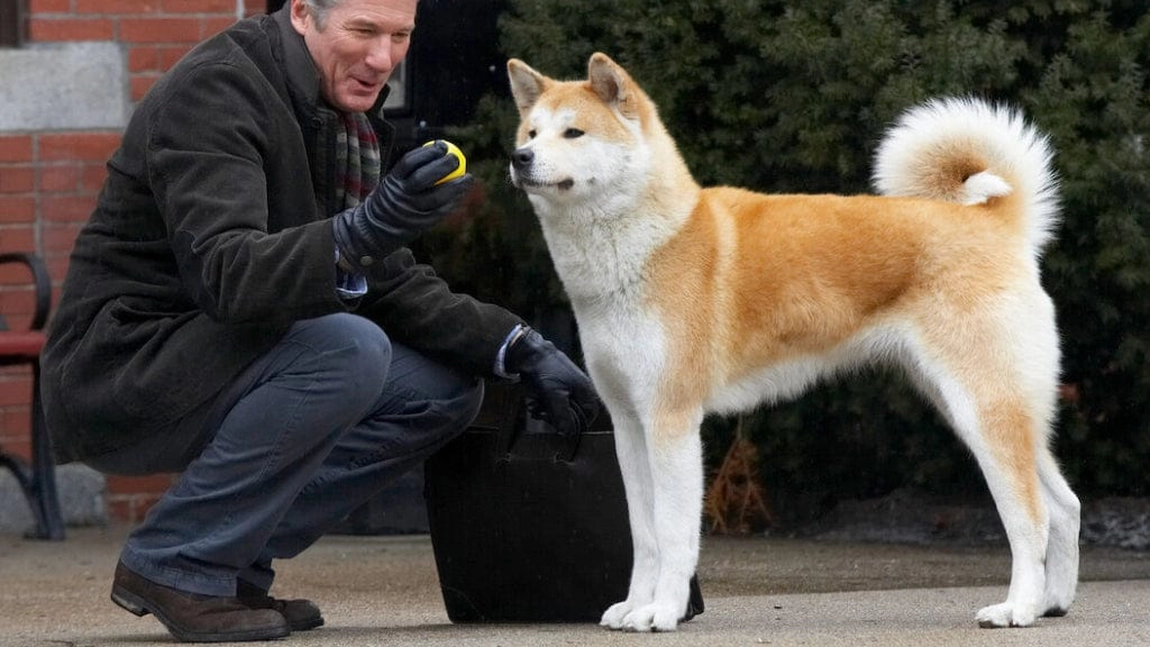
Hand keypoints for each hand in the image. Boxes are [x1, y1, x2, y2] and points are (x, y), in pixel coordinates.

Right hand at [332, 142, 473, 270]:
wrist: (377, 229)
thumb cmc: (392, 199)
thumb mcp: (393, 182)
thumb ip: (412, 170)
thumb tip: (439, 150)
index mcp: (391, 182)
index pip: (409, 162)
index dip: (427, 152)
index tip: (442, 145)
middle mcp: (399, 196)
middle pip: (423, 178)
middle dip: (442, 166)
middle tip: (456, 158)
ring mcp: (409, 212)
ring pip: (436, 198)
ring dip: (455, 187)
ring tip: (468, 178)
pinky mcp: (419, 225)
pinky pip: (440, 212)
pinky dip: (452, 203)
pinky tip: (461, 194)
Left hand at [505, 327, 599, 436]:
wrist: (530, 353)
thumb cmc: (546, 371)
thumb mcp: (554, 396)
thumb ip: (563, 415)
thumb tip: (568, 433)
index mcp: (584, 389)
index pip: (590, 413)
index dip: (579, 423)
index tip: (565, 428)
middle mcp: (579, 388)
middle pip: (575, 412)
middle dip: (559, 418)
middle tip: (545, 417)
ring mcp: (567, 385)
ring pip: (562, 407)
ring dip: (548, 412)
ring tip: (536, 409)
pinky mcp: (556, 384)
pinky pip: (553, 400)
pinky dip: (544, 404)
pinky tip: (533, 404)